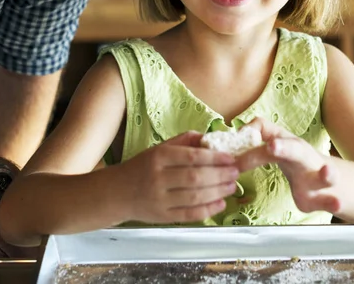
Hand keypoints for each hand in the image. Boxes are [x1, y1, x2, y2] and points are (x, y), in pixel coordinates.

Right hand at [118, 131, 238, 223]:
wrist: (118, 192)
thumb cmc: (143, 167)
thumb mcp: (160, 148)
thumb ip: (184, 141)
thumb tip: (210, 137)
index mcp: (159, 157)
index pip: (191, 157)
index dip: (214, 158)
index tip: (230, 158)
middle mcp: (158, 178)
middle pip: (195, 178)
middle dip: (220, 176)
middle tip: (235, 172)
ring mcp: (160, 200)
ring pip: (195, 197)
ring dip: (218, 192)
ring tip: (231, 186)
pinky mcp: (162, 217)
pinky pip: (189, 215)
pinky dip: (208, 210)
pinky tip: (220, 203)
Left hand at [235, 117, 340, 214]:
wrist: (326, 177)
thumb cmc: (294, 159)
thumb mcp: (276, 144)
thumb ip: (256, 138)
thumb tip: (233, 136)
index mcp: (287, 144)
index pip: (268, 135)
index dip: (252, 137)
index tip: (236, 141)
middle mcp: (303, 157)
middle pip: (295, 150)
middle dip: (284, 147)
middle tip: (272, 146)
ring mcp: (316, 177)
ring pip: (323, 175)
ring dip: (325, 174)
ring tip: (327, 172)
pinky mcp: (321, 198)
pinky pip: (329, 200)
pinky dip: (332, 202)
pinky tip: (336, 203)